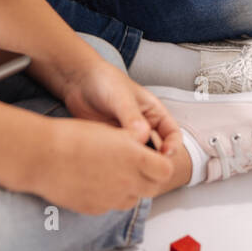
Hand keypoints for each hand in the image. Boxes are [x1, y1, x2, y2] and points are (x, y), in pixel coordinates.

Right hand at [30, 117, 176, 214]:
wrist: (43, 156)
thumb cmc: (74, 137)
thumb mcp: (110, 129)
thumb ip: (133, 137)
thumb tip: (144, 138)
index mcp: (135, 158)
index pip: (166, 170)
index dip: (162, 164)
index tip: (156, 159)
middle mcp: (127, 181)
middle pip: (153, 188)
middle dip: (150, 178)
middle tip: (138, 166)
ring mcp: (111, 198)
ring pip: (133, 200)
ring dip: (131, 188)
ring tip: (115, 172)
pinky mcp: (95, 208)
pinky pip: (111, 206)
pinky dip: (110, 196)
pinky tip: (96, 181)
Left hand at [58, 57, 183, 157]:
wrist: (79, 81)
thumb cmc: (105, 81)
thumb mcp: (121, 97)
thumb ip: (131, 116)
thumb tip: (143, 136)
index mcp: (154, 113)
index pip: (172, 134)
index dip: (173, 145)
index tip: (165, 155)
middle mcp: (144, 127)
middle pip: (157, 150)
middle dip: (153, 161)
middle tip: (145, 169)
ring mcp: (128, 137)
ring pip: (137, 156)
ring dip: (134, 164)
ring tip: (127, 169)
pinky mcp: (112, 144)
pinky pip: (120, 157)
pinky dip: (118, 164)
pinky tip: (111, 166)